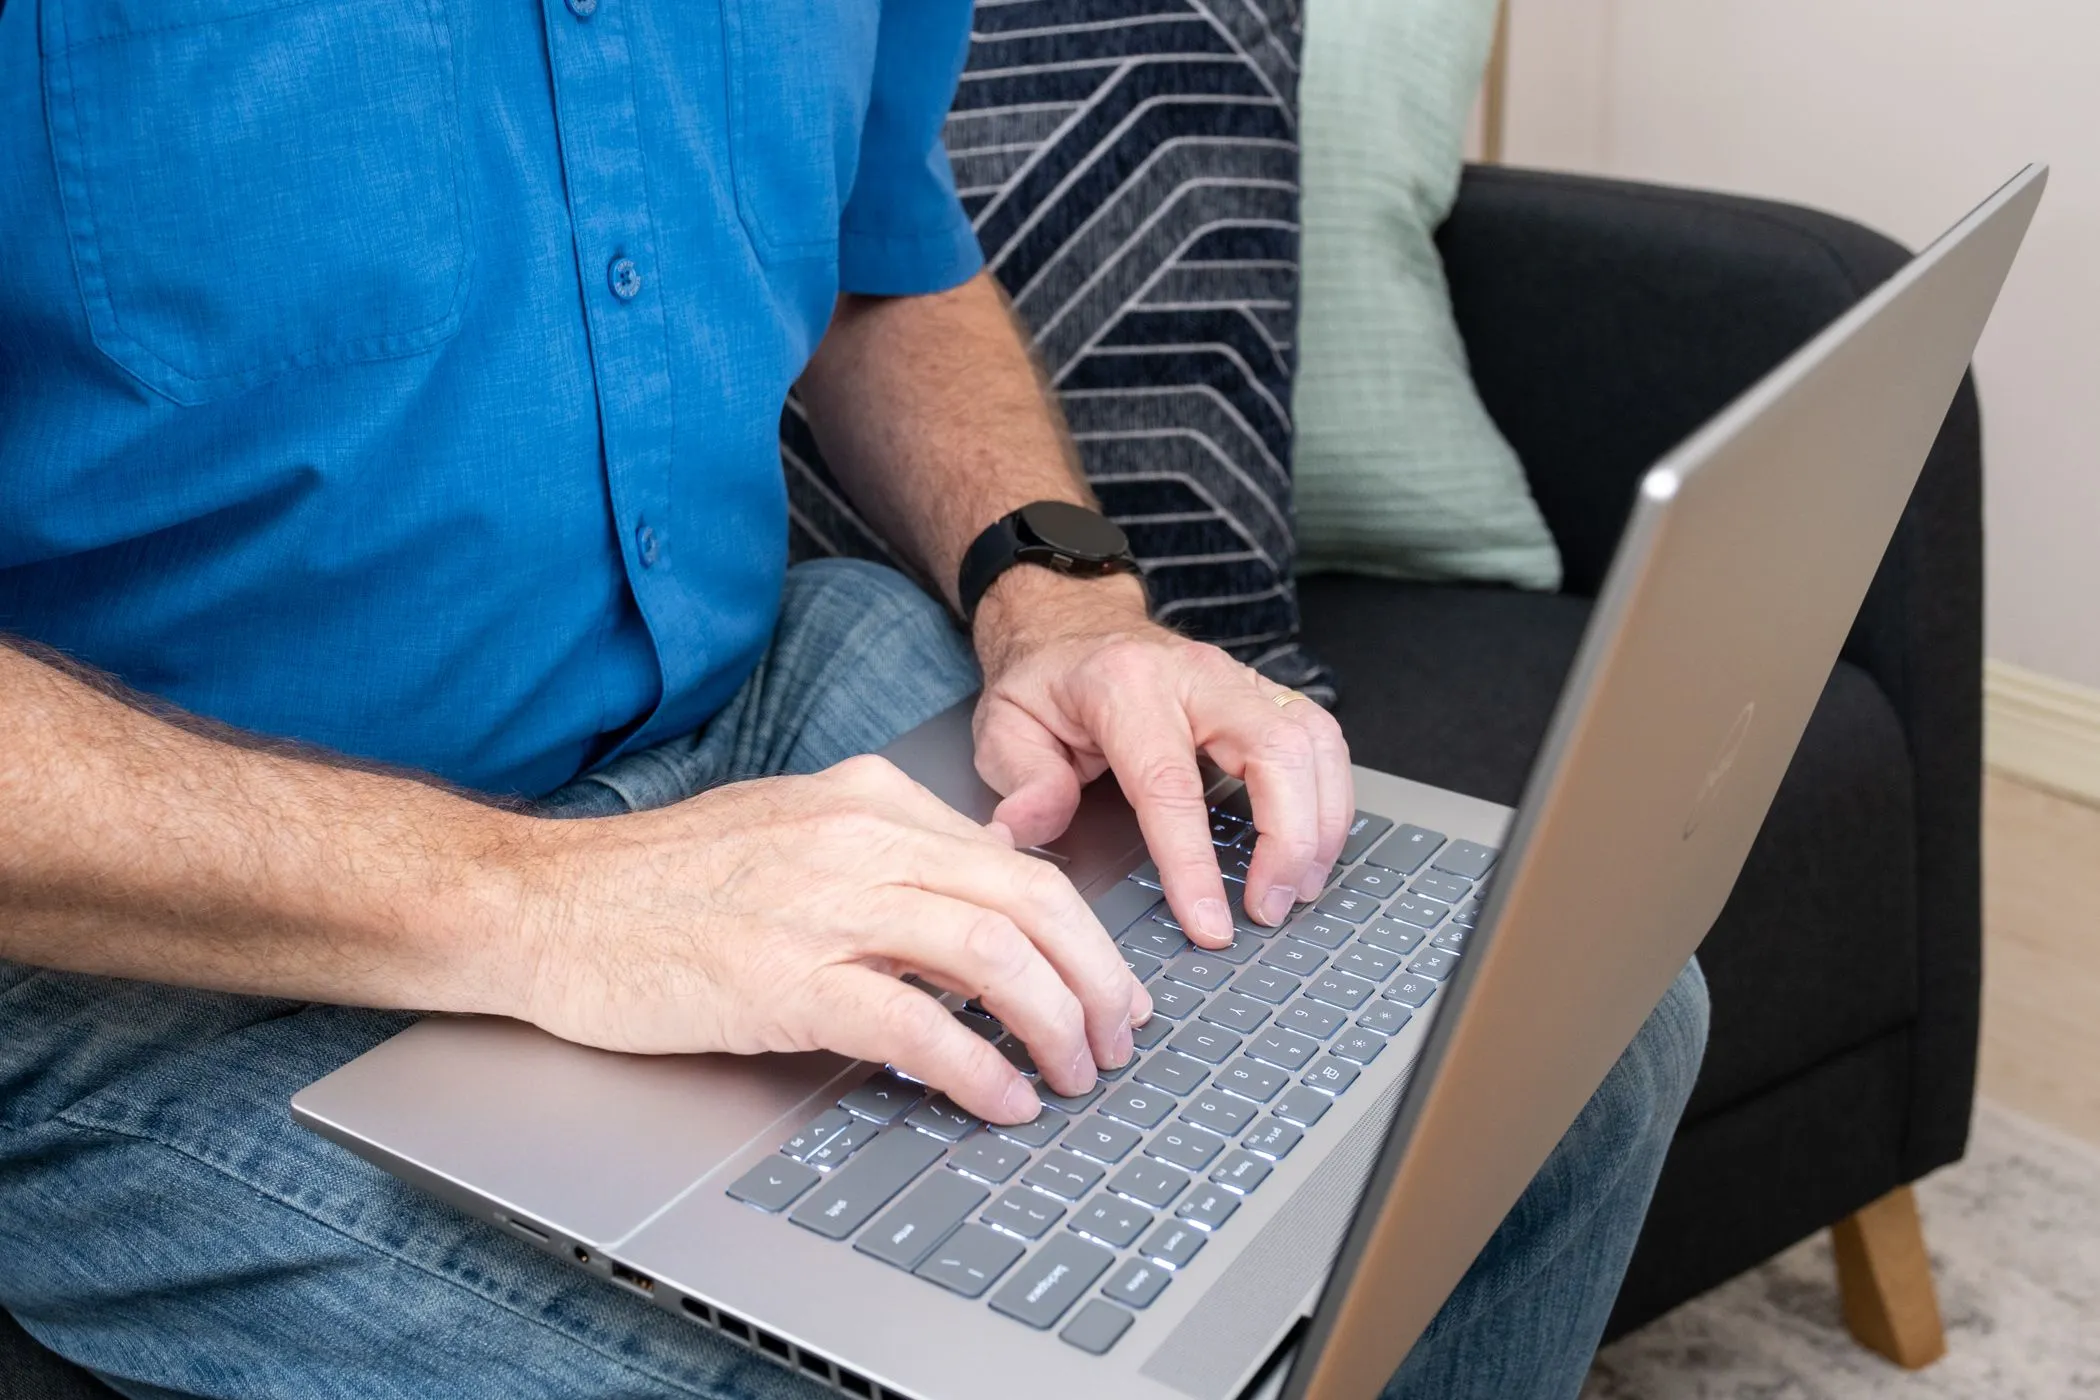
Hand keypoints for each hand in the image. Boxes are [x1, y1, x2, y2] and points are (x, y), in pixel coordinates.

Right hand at [502, 755, 1146, 1122]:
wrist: (547, 904)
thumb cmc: (659, 880)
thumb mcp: (790, 828)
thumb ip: (884, 850)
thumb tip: (975, 898)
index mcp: (868, 798)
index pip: (1015, 858)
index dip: (1081, 932)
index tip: (1105, 984)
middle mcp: (859, 838)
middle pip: (1028, 898)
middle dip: (1094, 977)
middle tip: (1115, 1037)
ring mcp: (822, 905)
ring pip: (991, 951)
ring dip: (1053, 1021)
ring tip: (1073, 1073)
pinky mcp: (782, 979)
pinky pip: (915, 1023)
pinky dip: (976, 1065)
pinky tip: (999, 1098)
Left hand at [971, 569, 1354, 948]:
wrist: (1073, 623)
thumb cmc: (1045, 682)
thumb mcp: (1004, 727)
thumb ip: (1022, 782)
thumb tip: (1028, 832)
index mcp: (1124, 686)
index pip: (1171, 785)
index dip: (1194, 861)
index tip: (1209, 922)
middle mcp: (1195, 675)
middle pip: (1276, 752)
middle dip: (1289, 841)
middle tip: (1269, 909)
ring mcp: (1238, 679)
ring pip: (1314, 741)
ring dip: (1322, 822)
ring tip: (1299, 887)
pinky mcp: (1264, 693)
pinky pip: (1321, 738)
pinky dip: (1330, 796)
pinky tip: (1313, 846)